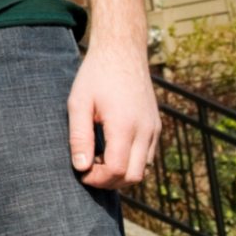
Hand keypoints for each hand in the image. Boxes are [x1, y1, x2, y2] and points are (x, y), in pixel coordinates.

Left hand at [68, 42, 160, 188]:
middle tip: (88, 170)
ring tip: (97, 158)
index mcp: (124, 126)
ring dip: (121, 172)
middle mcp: (145, 131)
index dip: (98, 179)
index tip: (81, 173)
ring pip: (143, 169)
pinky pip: (147, 156)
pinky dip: (131, 161)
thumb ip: (79, 137)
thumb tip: (80, 167)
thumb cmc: (96, 76)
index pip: (118, 170)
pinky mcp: (156, 126)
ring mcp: (154, 129)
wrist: (122, 53)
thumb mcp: (78, 104)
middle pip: (134, 177)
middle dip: (110, 181)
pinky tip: (110, 150)